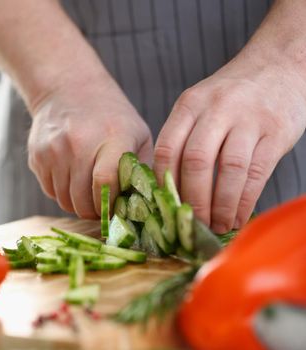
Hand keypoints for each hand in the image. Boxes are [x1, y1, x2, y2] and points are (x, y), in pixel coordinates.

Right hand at [28, 76, 152, 218]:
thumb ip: (142, 170)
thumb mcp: (137, 134)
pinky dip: (62, 193)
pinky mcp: (37, 157)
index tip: (117, 211)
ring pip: (65, 202)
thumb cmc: (110, 116)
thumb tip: (143, 207)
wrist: (67, 88)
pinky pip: (50, 192)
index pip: (106, 183)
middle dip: (96, 212)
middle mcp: (78, 144)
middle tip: (104, 206)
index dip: (111, 206)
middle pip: (83, 201)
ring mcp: (53, 151)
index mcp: (112, 138)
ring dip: (79, 204)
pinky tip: (72, 177)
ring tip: (89, 191)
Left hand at [154, 54, 305, 232]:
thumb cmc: (233, 94)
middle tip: (192, 224)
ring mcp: (248, 119)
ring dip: (220, 206)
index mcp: (189, 104)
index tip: (166, 206)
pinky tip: (238, 217)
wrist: (279, 64)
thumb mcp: (200, 103)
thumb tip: (170, 187)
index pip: (167, 148)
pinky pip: (256, 174)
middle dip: (192, 200)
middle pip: (195, 162)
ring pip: (228, 170)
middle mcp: (216, 109)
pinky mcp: (275, 133)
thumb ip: (185, 136)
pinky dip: (244, 201)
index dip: (164, 183)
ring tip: (217, 227)